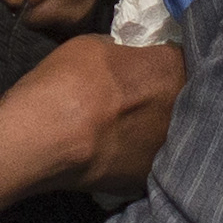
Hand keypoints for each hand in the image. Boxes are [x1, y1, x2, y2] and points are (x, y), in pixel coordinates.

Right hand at [9, 36, 183, 195]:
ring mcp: (164, 147)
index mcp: (167, 70)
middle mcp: (177, 109)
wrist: (42, 139)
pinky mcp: (146, 177)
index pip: (178, 58)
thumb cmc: (65, 82)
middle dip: (162, 96)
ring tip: (126, 127)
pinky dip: (135, 155)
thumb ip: (118, 52)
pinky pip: (146, 160)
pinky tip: (115, 152)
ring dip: (151, 127)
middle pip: (179, 98)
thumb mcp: (91, 46)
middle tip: (138, 97)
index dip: (163, 61)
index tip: (149, 65)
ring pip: (165, 132)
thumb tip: (120, 57)